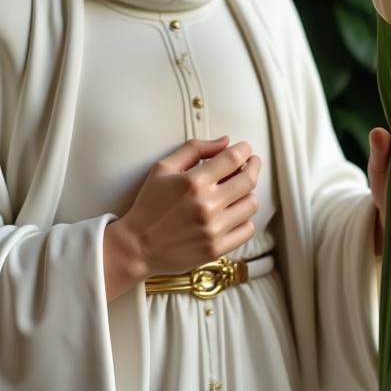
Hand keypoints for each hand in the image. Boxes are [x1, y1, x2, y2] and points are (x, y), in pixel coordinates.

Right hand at [105, 136, 260, 292]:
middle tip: (250, 163)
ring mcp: (213, 229)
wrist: (137, 246)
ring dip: (248, 194)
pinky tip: (234, 214)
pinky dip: (244, 220)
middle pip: (248, 180)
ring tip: (238, 192)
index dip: (244, 150)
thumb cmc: (149, 205)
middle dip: (253, 166)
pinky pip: (247, 230)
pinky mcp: (216, 249)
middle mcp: (207, 205)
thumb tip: (224, 141)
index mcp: (194, 182)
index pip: (233, 158)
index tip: (245, 149)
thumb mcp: (163, 168)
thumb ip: (194, 149)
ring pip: (251, 205)